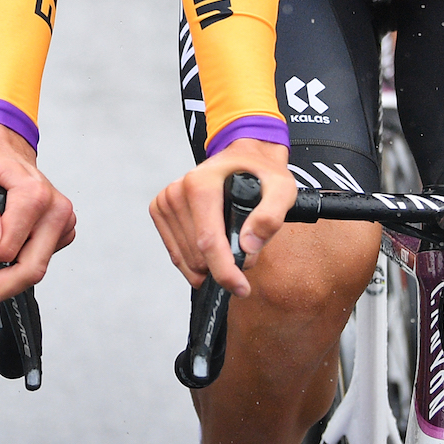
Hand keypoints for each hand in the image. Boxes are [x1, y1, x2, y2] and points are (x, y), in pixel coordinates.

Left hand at [0, 123, 75, 300]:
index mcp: (34, 194)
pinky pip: (41, 262)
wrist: (4, 153)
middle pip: (30, 270)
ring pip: (37, 271)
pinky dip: (21, 262)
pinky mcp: (64, 232)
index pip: (6, 250)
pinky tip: (10, 241)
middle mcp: (56, 209)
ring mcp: (63, 222)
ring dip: (8, 271)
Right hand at [149, 138, 294, 296]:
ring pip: (186, 258)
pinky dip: (193, 260)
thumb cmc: (261, 172)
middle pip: (198, 255)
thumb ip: (270, 217)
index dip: (225, 272)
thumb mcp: (282, 189)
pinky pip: (174, 252)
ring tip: (228, 242)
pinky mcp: (161, 209)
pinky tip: (209, 251)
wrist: (243, 155)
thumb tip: (247, 247)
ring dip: (209, 263)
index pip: (208, 242)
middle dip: (223, 264)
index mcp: (201, 184)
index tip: (241, 288)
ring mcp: (167, 200)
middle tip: (244, 248)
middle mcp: (178, 191)